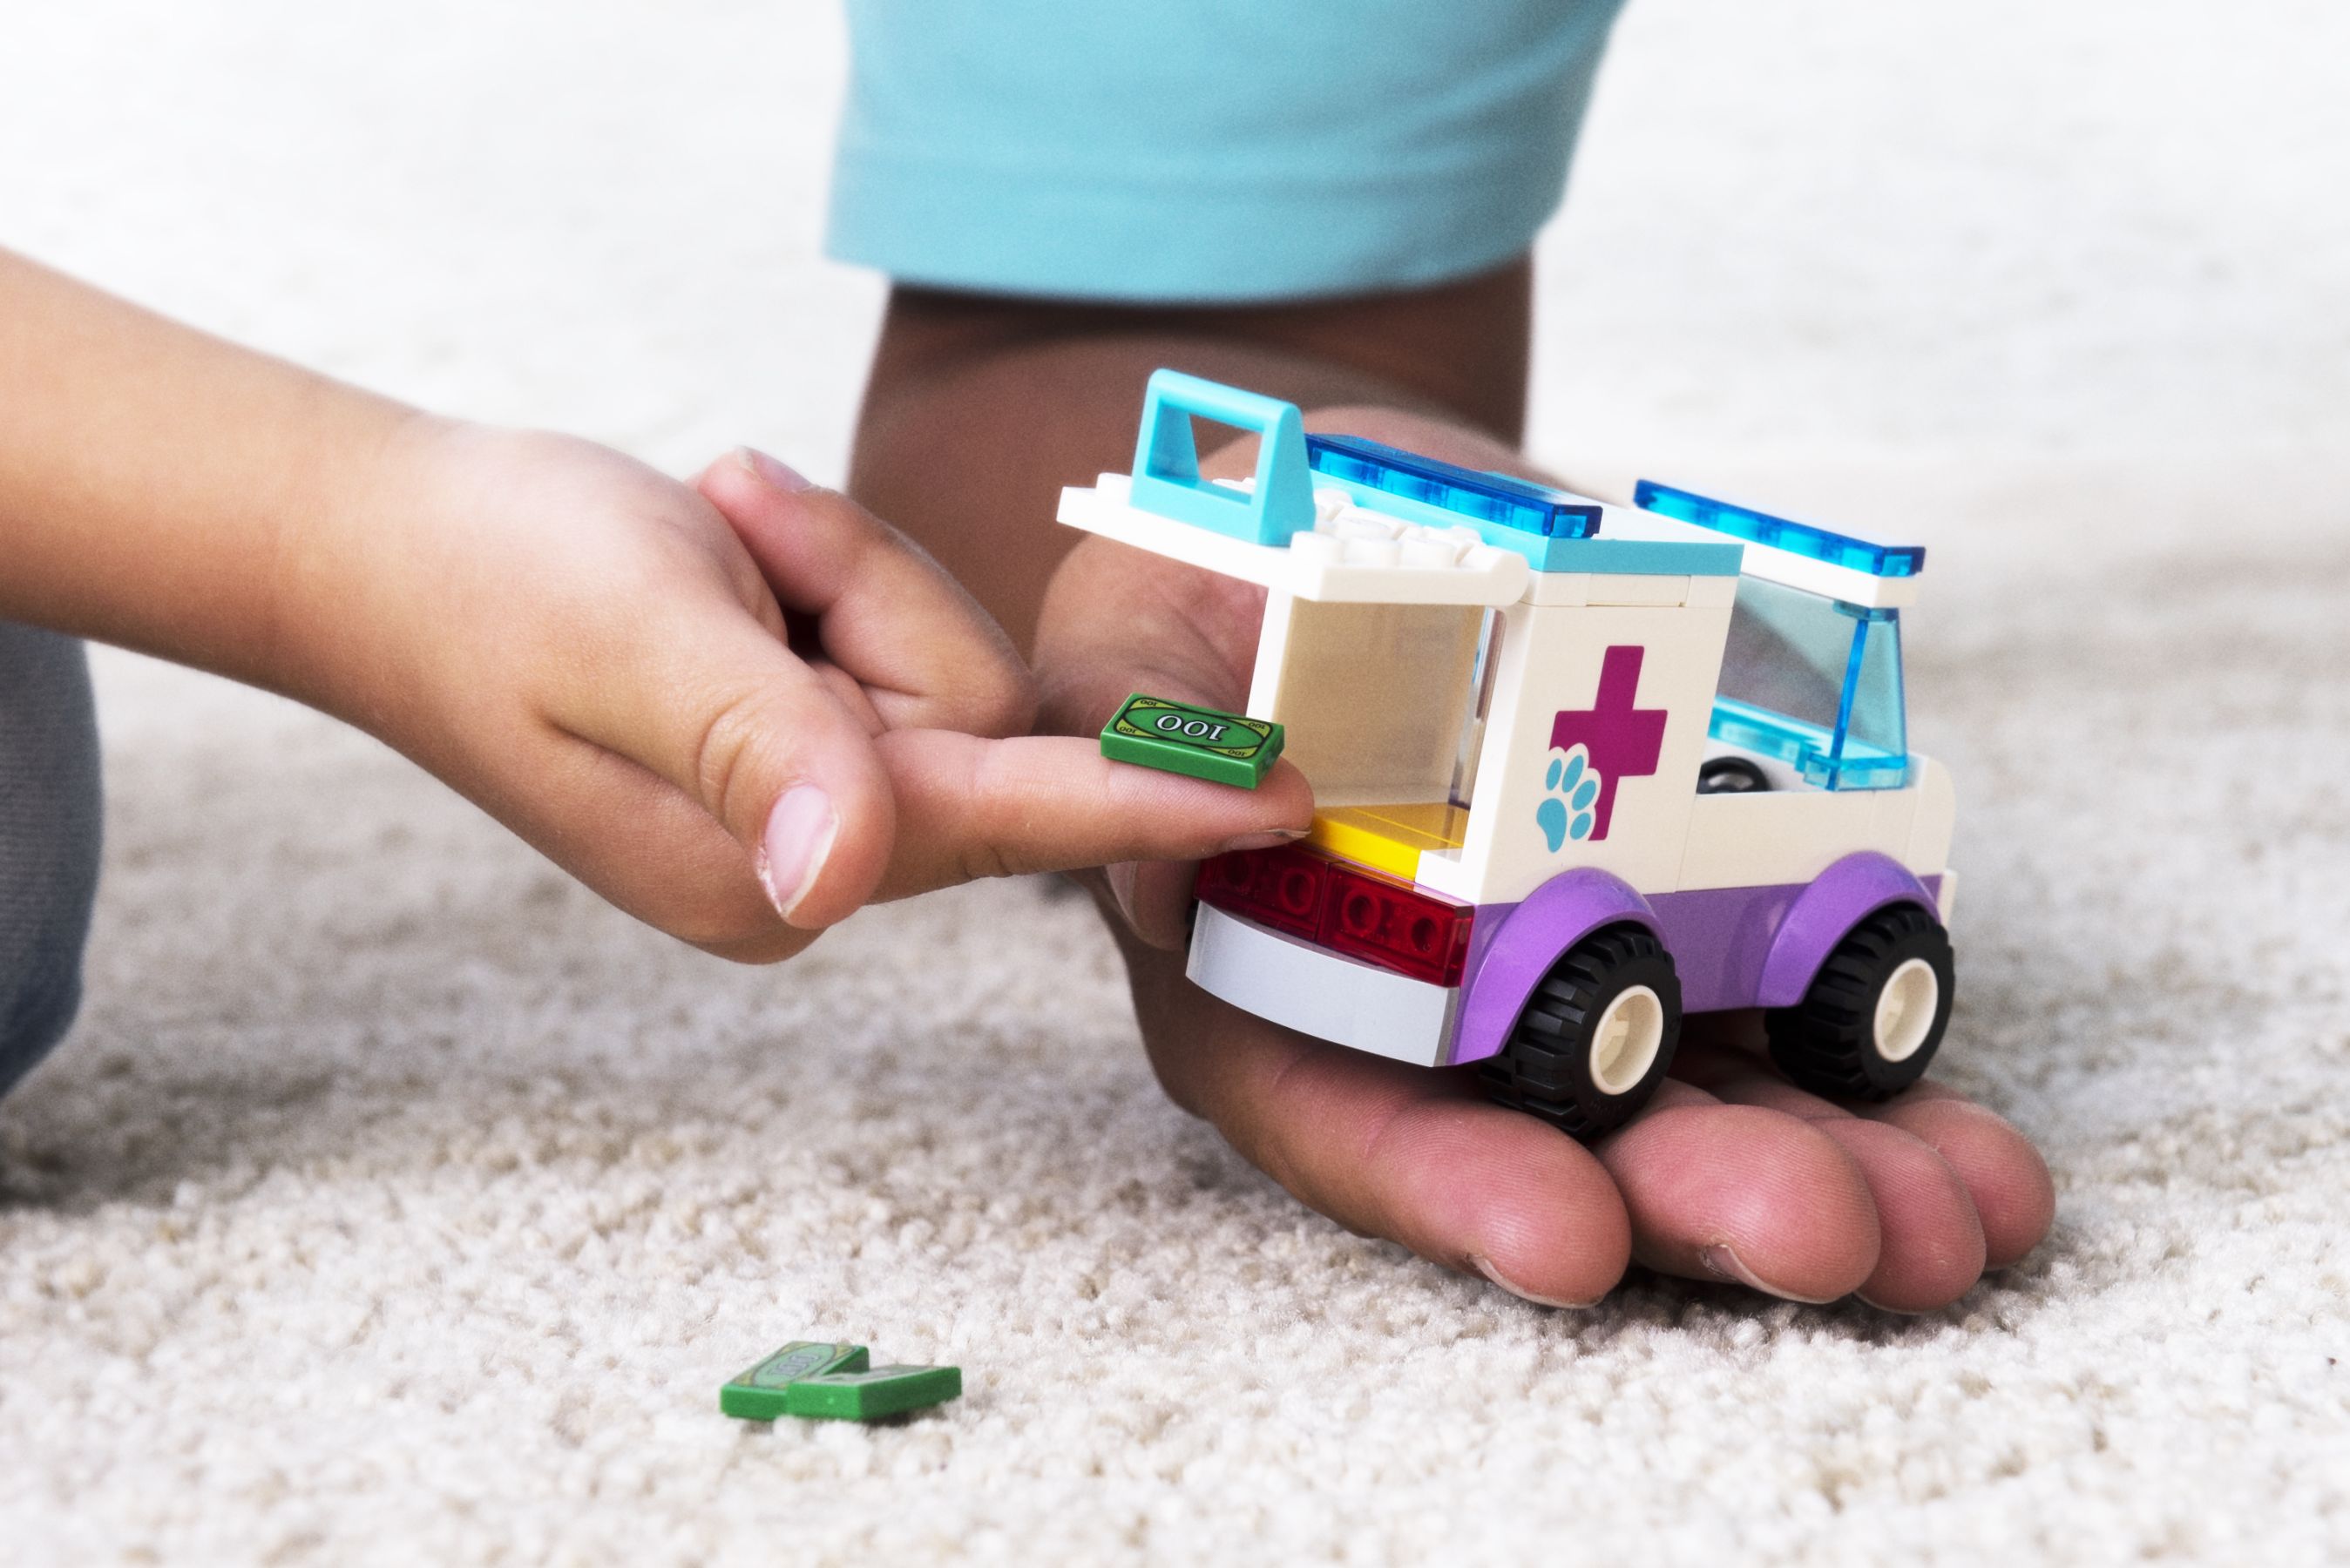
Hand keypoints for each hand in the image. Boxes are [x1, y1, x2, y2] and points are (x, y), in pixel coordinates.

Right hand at [282, 420, 1311, 960]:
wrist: (392, 550)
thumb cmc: (493, 591)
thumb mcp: (637, 645)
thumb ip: (761, 749)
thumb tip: (835, 885)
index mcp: (786, 872)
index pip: (1008, 821)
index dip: (1154, 799)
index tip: (1293, 798)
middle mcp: (826, 859)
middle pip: (975, 698)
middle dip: (865, 585)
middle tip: (731, 525)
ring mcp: (823, 803)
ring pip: (939, 650)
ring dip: (833, 562)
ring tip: (709, 534)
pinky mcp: (818, 740)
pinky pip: (894, 628)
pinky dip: (818, 565)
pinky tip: (720, 550)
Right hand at [1032, 414, 2053, 1309]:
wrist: (1377, 519)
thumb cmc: (1227, 586)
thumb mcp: (1136, 626)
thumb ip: (1132, 729)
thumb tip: (1158, 876)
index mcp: (1271, 986)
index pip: (1346, 1120)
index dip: (1448, 1189)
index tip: (1565, 1237)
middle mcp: (1426, 1026)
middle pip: (1553, 1148)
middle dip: (1686, 1205)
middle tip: (1817, 1235)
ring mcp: (1575, 984)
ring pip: (1697, 1114)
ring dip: (1830, 1177)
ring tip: (1952, 1222)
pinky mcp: (1692, 921)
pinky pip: (1795, 1019)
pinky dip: (1890, 1082)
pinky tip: (1985, 1149)